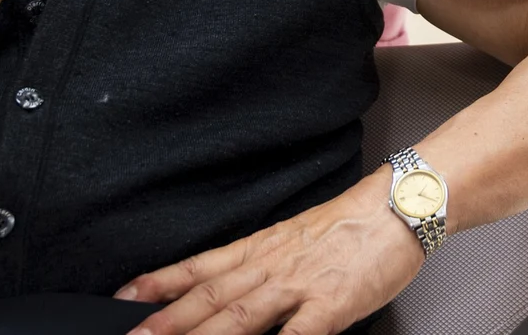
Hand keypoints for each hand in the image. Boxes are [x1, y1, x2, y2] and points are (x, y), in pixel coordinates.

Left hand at [116, 175, 420, 334]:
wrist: (403, 204)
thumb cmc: (358, 224)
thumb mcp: (301, 238)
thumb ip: (268, 264)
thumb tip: (238, 289)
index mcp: (264, 248)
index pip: (202, 266)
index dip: (161, 282)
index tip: (125, 296)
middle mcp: (272, 266)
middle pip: (209, 296)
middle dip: (166, 319)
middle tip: (131, 334)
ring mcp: (299, 287)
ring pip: (238, 316)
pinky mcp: (330, 306)